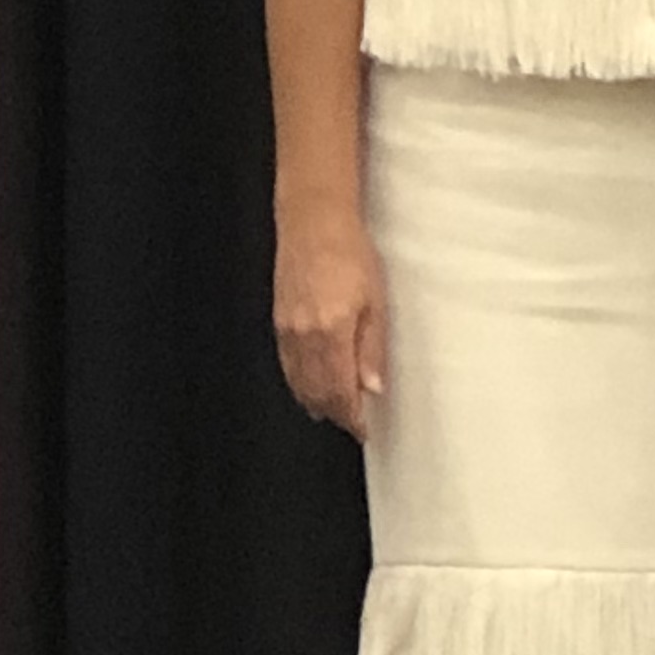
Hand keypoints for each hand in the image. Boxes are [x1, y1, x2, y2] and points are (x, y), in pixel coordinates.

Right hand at [273, 212, 389, 436]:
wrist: (314, 223)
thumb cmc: (351, 255)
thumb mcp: (375, 301)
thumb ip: (371, 348)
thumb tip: (372, 388)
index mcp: (331, 334)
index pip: (339, 392)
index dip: (350, 417)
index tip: (363, 431)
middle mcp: (303, 338)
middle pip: (316, 392)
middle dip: (334, 413)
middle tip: (351, 425)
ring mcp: (287, 331)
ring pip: (298, 381)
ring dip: (315, 401)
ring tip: (333, 413)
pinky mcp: (279, 321)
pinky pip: (287, 364)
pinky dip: (299, 382)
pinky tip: (309, 386)